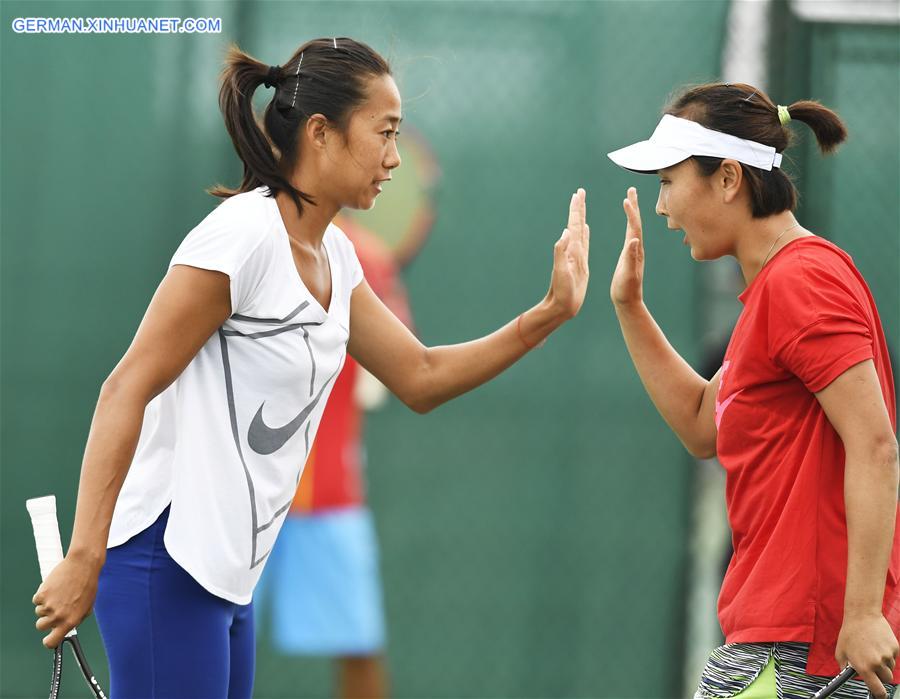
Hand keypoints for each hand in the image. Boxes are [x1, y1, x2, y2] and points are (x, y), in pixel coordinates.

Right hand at [32, 554, 100, 648]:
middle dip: (46, 619)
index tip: (49, 638)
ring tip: (60, 593)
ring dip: (46, 604)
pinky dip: (43, 594)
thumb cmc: (87, 585)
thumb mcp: (87, 606)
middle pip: (41, 626)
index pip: (52, 642)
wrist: (83, 565)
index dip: (48, 641)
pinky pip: (37, 600)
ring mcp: (49, 605)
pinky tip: (55, 587)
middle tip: (55, 608)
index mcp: (70, 621)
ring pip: (39, 611)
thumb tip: (65, 628)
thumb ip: (75, 619)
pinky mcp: (41, 594)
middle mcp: (58, 616)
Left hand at [545, 188, 589, 318]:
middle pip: (576, 223)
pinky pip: (584, 244)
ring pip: (580, 231)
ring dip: (581, 217)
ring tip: (582, 205)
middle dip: (578, 207)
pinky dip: (585, 234)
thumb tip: (565, 232)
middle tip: (580, 192)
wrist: (561, 306)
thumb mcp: (560, 271)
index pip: (574, 224)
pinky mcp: (581, 264)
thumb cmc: (561, 291)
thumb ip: (561, 252)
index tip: (578, 193)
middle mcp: (573, 250)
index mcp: (570, 250)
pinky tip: (585, 229)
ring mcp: (576, 256)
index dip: (576, 209)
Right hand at [610, 187, 643, 307]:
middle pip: (636, 222)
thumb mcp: (627, 273)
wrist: (629, 302)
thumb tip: (634, 239)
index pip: (634, 227)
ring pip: (634, 226)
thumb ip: (631, 257)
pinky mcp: (630, 255)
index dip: (630, 213)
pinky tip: (628, 222)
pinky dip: (629, 223)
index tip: (626, 199)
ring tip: (629, 200)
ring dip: (632, 212)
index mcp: (635, 250)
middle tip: (631, 189)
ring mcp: (634, 251)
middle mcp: (637, 248)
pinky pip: (630, 234)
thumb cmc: (626, 290)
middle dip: (634, 205)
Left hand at [835, 612, 897, 697]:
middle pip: (886, 680)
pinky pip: (894, 657)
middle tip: (872, 666)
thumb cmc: (850, 633)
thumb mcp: (841, 652)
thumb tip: (848, 676)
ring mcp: (888, 655)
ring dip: (884, 664)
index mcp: (864, 667)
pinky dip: (888, 654)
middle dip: (880, 676)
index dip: (879, 695)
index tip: (879, 694)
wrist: (862, 615)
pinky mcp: (895, 648)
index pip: (878, 690)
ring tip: (872, 650)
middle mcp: (877, 663)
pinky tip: (878, 644)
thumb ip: (844, 668)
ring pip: (890, 668)